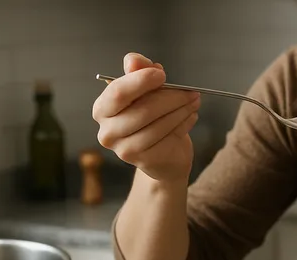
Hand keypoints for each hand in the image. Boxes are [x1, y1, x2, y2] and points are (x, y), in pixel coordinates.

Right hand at [92, 53, 200, 182]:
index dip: (140, 81)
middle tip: (191, 91)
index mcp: (102, 109)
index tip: (161, 74)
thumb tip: (133, 60)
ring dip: (181, 110)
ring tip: (194, 101)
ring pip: (159, 125)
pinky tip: (190, 116)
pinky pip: (169, 137)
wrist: (163, 155)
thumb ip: (139, 72)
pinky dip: (183, 124)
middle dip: (171, 97)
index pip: (118, 93)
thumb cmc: (152, 118)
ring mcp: (125, 150)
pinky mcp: (145, 161)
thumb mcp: (145, 91)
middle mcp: (108, 132)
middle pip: (143, 110)